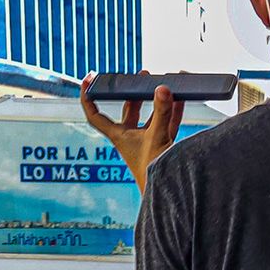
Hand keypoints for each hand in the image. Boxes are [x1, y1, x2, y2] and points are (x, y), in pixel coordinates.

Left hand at [81, 71, 185, 191]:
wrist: (168, 194)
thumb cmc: (155, 171)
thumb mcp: (158, 138)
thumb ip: (162, 113)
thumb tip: (162, 88)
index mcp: (118, 136)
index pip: (95, 114)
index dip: (88, 96)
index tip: (90, 78)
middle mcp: (130, 137)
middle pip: (128, 109)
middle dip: (133, 92)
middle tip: (142, 76)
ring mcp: (147, 141)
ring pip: (150, 116)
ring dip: (156, 100)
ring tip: (163, 84)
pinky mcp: (164, 144)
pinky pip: (168, 123)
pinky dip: (173, 111)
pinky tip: (180, 99)